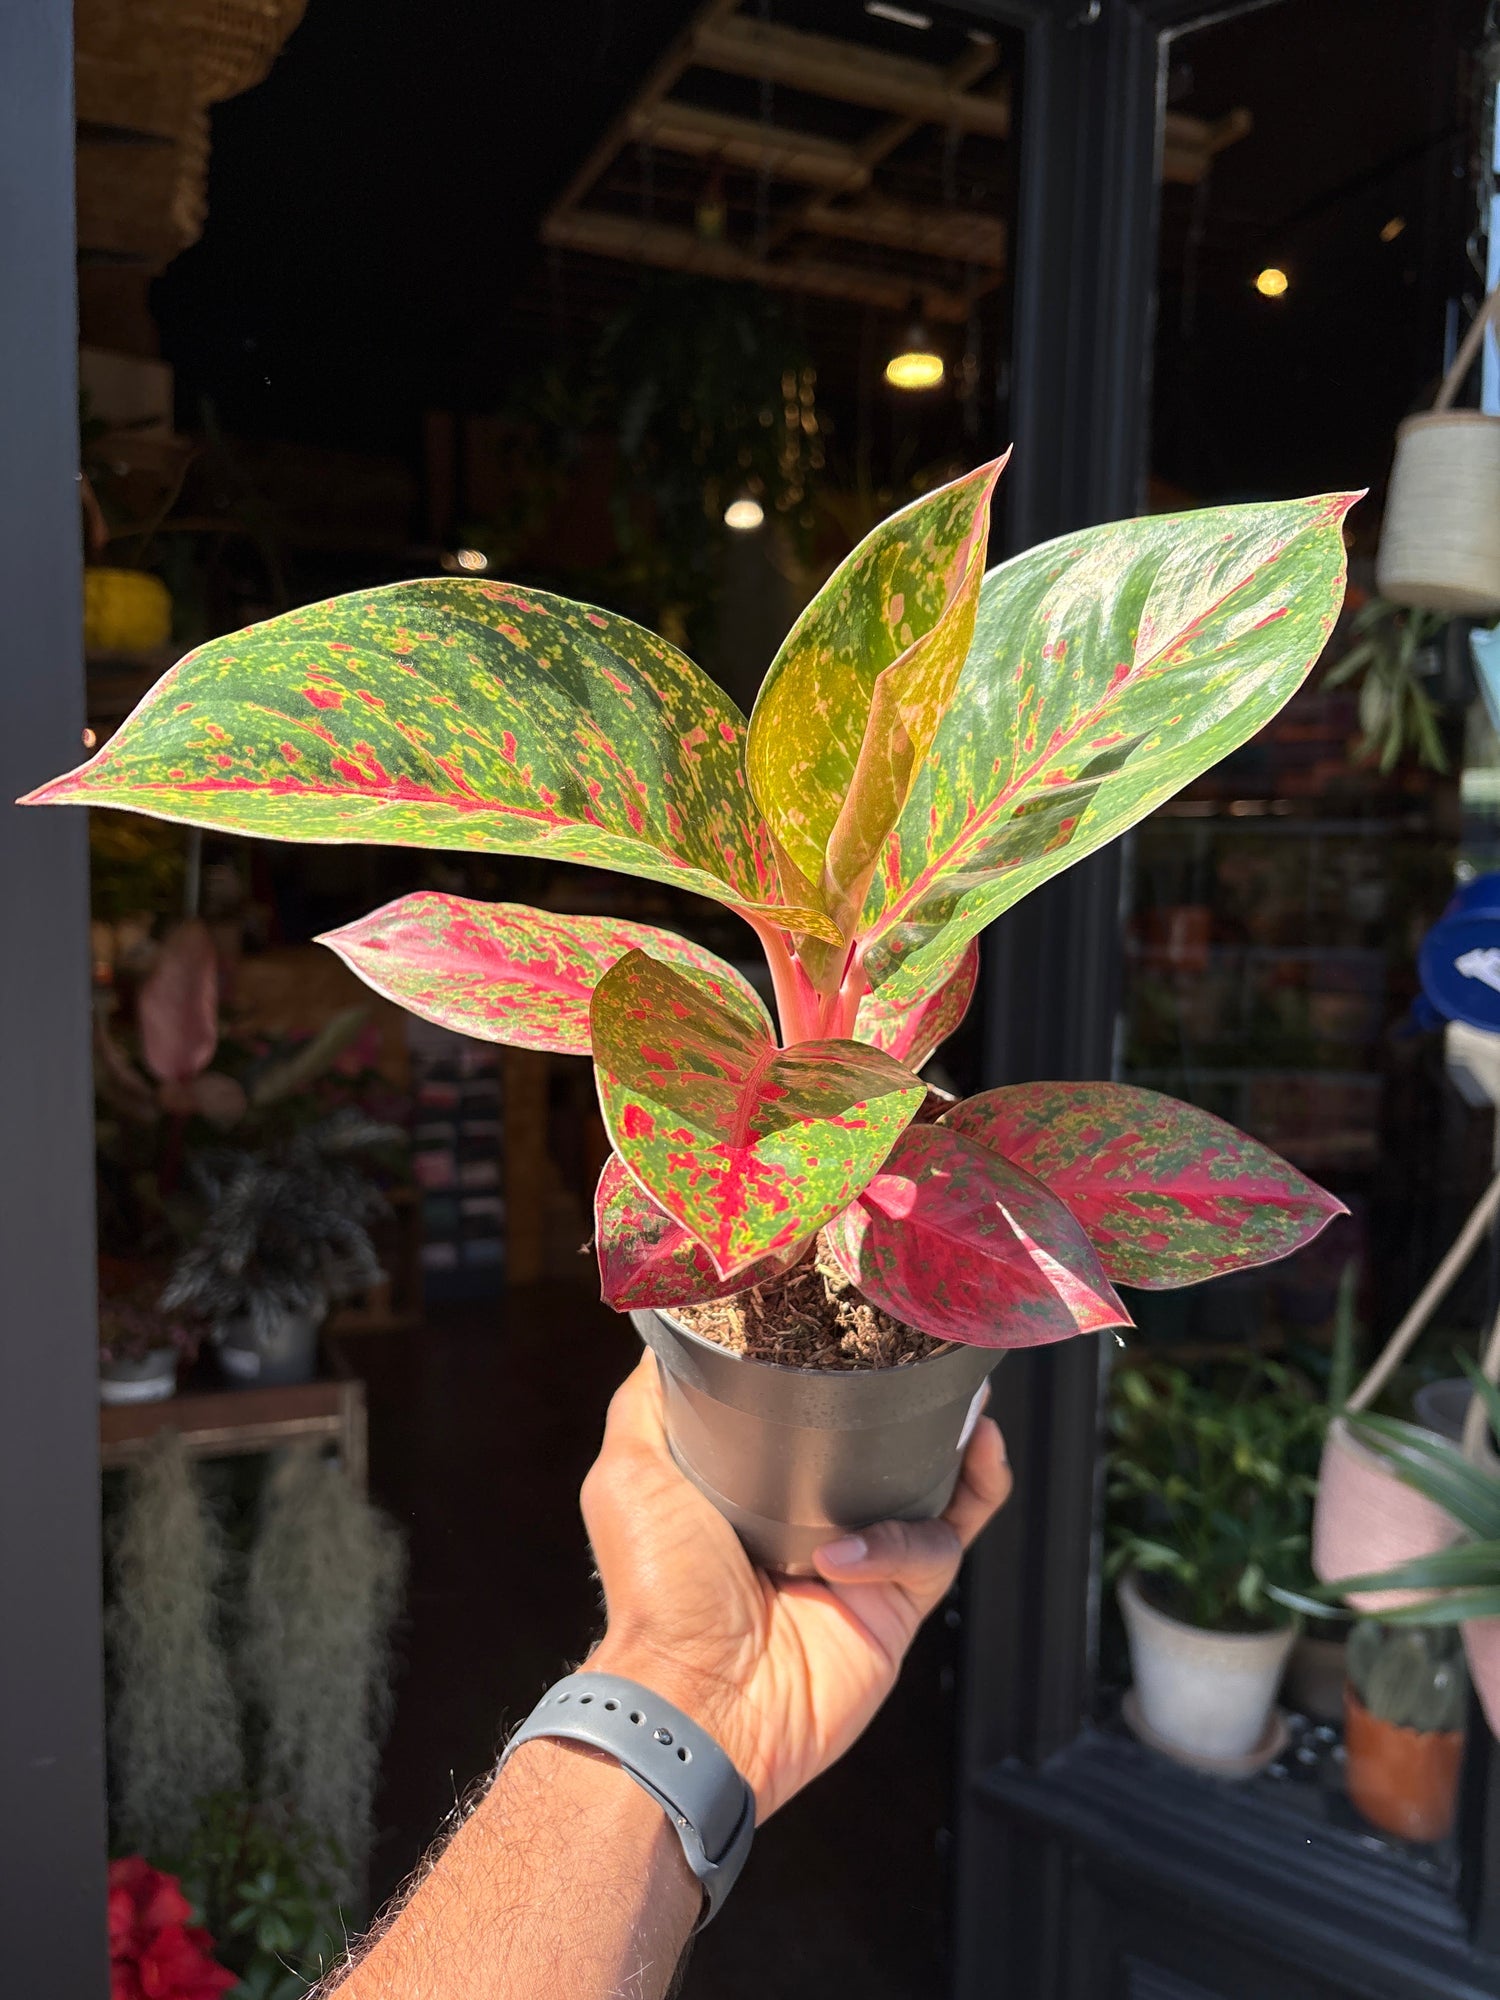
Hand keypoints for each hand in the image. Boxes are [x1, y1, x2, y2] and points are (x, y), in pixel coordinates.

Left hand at [581, 1352, 1010, 1819]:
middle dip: (928, 1409)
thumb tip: (672, 1330)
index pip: (820, 1417)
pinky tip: (858, 1546)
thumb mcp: (631, 1469)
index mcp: (759, 1486)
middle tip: (944, 1370)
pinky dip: (914, 1535)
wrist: (696, 1700)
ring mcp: (864, 1564)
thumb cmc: (657, 1588)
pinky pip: (936, 1550)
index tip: (871, 1331)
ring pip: (938, 1495)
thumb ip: (652, 1399)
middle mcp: (816, 1521)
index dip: (852, 1376)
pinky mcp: (898, 1607)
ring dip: (959, 1456)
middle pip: (892, 1449)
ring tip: (971, 1422)